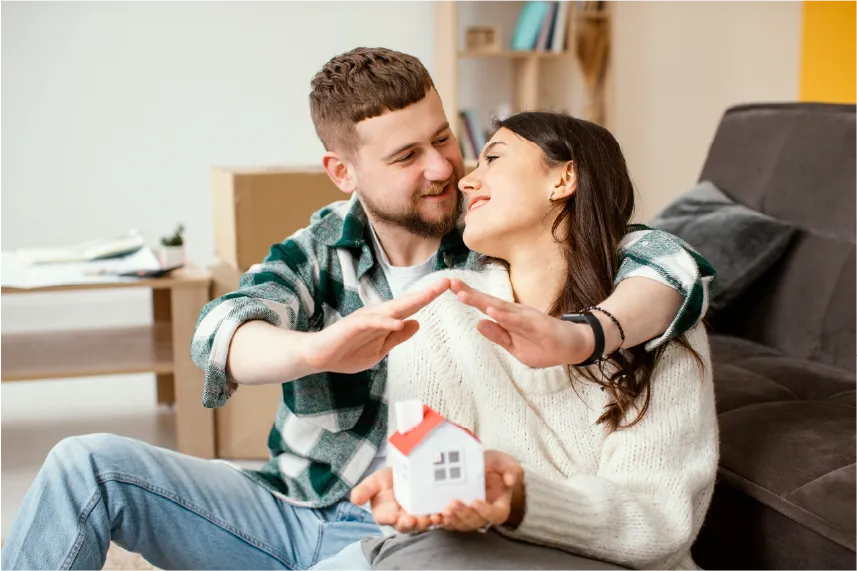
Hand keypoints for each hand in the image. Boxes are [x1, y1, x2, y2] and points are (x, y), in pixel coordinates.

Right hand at [303, 278, 449, 374]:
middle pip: (407, 302)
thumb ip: (397, 337)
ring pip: (393, 308)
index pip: (412, 307)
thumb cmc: (347, 352)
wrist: (318, 356)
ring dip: (411, 301)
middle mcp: (378, 314)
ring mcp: (366, 318)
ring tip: (430, 295)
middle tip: (448, 283)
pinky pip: (372, 322)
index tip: (450, 289)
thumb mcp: (379, 350)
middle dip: (427, 292)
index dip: (430, 298)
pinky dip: (386, 322)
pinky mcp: (352, 325)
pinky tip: (399, 322)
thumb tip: (416, 324)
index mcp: (386, 321)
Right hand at [351, 467, 440, 533]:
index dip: (393, 519)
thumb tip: (354, 499)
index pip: (387, 519)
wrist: (403, 471)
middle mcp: (401, 517)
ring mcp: (416, 514)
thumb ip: (364, 490)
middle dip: (413, 523)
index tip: (397, 517)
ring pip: (422, 523)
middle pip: (407, 525)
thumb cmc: (385, 480)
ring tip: (435, 517)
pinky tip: (444, 511)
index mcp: (385, 513)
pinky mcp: (429, 509)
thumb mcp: (373, 482)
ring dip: (428, 522)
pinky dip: (440, 515)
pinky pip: (434, 516)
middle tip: (418, 520)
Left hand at [441, 450, 524, 531]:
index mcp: (499, 505)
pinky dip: (441, 521)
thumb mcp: (505, 462)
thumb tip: (510, 480)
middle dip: (464, 515)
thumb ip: (511, 470)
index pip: (495, 515)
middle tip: (454, 504)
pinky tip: (433, 516)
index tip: (475, 502)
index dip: (486, 512)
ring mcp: (469, 515)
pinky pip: (449, 521)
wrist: (480, 465)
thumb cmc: (494, 466)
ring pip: (461, 524)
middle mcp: (484, 515)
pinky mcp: (456, 513)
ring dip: (452, 520)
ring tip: (443, 511)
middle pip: (476, 522)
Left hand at [450, 278, 594, 367]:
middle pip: (489, 301)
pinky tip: (491, 311)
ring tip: (463, 294)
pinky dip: (504, 316)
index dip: (468, 297)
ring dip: (482, 301)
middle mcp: (516, 313)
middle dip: (469, 293)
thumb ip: (499, 336)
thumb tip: (479, 323)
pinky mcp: (539, 326)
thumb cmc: (546, 346)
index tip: (449, 287)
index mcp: (509, 318)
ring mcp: (527, 318)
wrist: (576, 346)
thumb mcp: (516, 346)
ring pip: (501, 308)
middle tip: (449, 283)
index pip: (485, 305)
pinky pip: (519, 321)